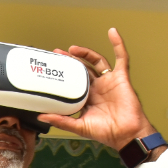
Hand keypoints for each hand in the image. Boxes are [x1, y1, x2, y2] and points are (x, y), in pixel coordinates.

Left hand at [37, 28, 156, 151]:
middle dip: (70, 61)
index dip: (63, 74)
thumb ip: (61, 120)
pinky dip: (118, 44)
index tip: (51, 68)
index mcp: (87, 98)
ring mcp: (109, 81)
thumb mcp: (79, 126)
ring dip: (85, 53)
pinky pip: (121, 57)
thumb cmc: (107, 132)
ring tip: (72, 49)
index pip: (72, 82)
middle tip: (58, 54)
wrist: (126, 134)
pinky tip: (112, 33)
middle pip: (82, 69)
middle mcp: (97, 88)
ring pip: (96, 61)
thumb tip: (42, 116)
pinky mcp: (121, 77)